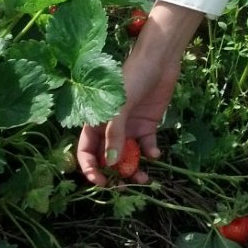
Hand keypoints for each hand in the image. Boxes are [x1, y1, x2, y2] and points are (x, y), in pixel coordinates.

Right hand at [77, 1, 203, 185]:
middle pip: (109, 158)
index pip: (87, 151)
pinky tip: (156, 154)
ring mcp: (131, 127)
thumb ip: (115, 133)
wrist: (160, 59)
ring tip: (144, 178)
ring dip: (134, 168)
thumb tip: (112, 163)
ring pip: (129, 155)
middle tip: (125, 188)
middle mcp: (112, 128)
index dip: (90, 169)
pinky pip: (147, 145)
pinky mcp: (148, 124)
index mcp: (96, 122)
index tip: (100, 182)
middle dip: (115, 174)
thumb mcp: (120, 105)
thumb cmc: (133, 77)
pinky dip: (150, 152)